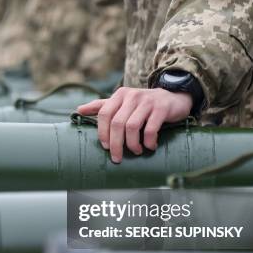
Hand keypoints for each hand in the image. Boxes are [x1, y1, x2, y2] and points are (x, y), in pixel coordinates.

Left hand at [77, 87, 191, 162]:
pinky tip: (150, 146)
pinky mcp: (161, 108)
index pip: (104, 114)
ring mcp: (147, 101)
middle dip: (115, 144)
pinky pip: (151, 129)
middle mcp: (132, 96)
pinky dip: (148, 141)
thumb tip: (78, 110)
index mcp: (119, 95)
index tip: (105, 147)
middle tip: (117, 157)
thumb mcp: (122, 103)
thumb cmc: (143, 105)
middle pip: (117, 123)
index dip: (102, 132)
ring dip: (132, 144)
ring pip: (132, 127)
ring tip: (136, 151)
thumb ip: (101, 106)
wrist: (173, 97)